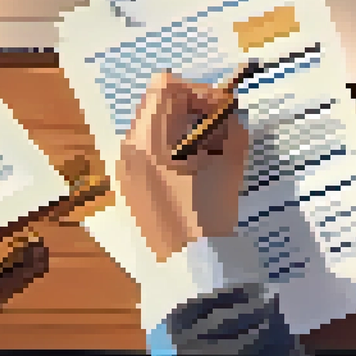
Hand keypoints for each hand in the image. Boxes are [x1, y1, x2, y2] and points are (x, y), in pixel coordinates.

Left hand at [117, 72, 247, 260]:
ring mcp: (125, 168)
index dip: (198, 90)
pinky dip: (172, 146)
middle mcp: (127, 148)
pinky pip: (149, 149)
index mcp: (146, 140)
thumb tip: (228, 115)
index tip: (222, 111)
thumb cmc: (206, 215)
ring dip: (182, 127)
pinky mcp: (130, 184)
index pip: (165, 87)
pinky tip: (195, 168)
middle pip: (156, 104)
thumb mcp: (227, 166)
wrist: (189, 268)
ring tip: (210, 150)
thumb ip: (231, 130)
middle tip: (219, 128)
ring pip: (153, 126)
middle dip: (191, 108)